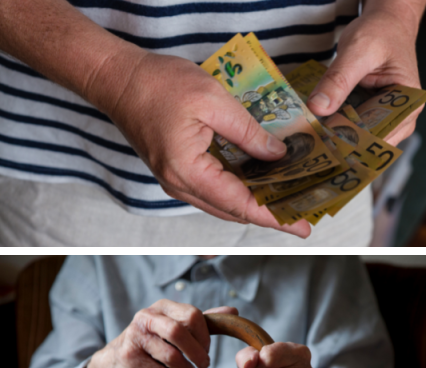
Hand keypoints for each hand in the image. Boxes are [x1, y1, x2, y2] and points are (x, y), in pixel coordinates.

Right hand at [83, 302, 236, 367]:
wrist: (117, 357)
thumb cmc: (155, 340)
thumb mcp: (176, 326)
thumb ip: (203, 321)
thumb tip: (233, 312)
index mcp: (163, 306)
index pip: (191, 314)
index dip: (204, 335)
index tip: (207, 349)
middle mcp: (146, 317)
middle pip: (178, 331)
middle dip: (196, 352)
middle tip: (205, 365)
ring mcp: (134, 336)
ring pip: (169, 355)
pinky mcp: (129, 358)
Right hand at [102, 51, 311, 237]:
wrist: (116, 77)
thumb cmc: (158, 83)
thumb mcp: (213, 100)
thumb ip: (248, 132)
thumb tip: (278, 156)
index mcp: (188, 171)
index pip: (240, 204)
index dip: (275, 217)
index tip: (302, 227)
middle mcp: (180, 184)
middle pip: (234, 211)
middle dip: (271, 215)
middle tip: (305, 216)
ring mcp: (176, 180)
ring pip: (224, 203)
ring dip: (256, 204)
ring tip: (289, 201)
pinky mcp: (177, 170)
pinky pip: (214, 189)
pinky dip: (240, 190)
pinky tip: (262, 182)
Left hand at [307, 6, 421, 145]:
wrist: (386, 22)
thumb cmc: (381, 33)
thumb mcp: (357, 52)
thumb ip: (338, 80)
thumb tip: (317, 108)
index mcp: (410, 104)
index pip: (382, 133)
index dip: (355, 142)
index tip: (327, 146)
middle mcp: (403, 116)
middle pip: (373, 140)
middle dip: (345, 142)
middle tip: (314, 146)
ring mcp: (389, 116)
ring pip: (363, 136)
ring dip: (340, 136)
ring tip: (314, 139)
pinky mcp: (374, 112)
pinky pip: (357, 125)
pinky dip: (340, 125)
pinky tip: (319, 126)